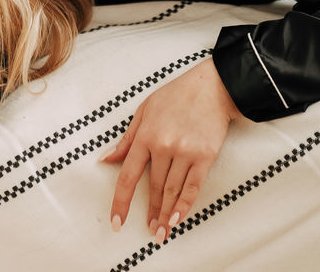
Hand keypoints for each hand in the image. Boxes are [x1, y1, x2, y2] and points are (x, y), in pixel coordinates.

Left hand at [101, 57, 240, 242]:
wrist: (213, 87)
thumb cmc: (176, 95)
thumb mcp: (144, 110)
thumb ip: (127, 138)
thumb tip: (106, 159)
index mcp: (146, 135)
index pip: (128, 176)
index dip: (121, 202)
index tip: (117, 221)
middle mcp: (164, 146)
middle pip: (153, 188)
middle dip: (150, 212)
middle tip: (149, 230)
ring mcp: (185, 152)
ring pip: (172, 191)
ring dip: (166, 215)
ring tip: (161, 232)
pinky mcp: (205, 156)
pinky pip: (193, 187)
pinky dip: (185, 205)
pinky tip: (178, 219)